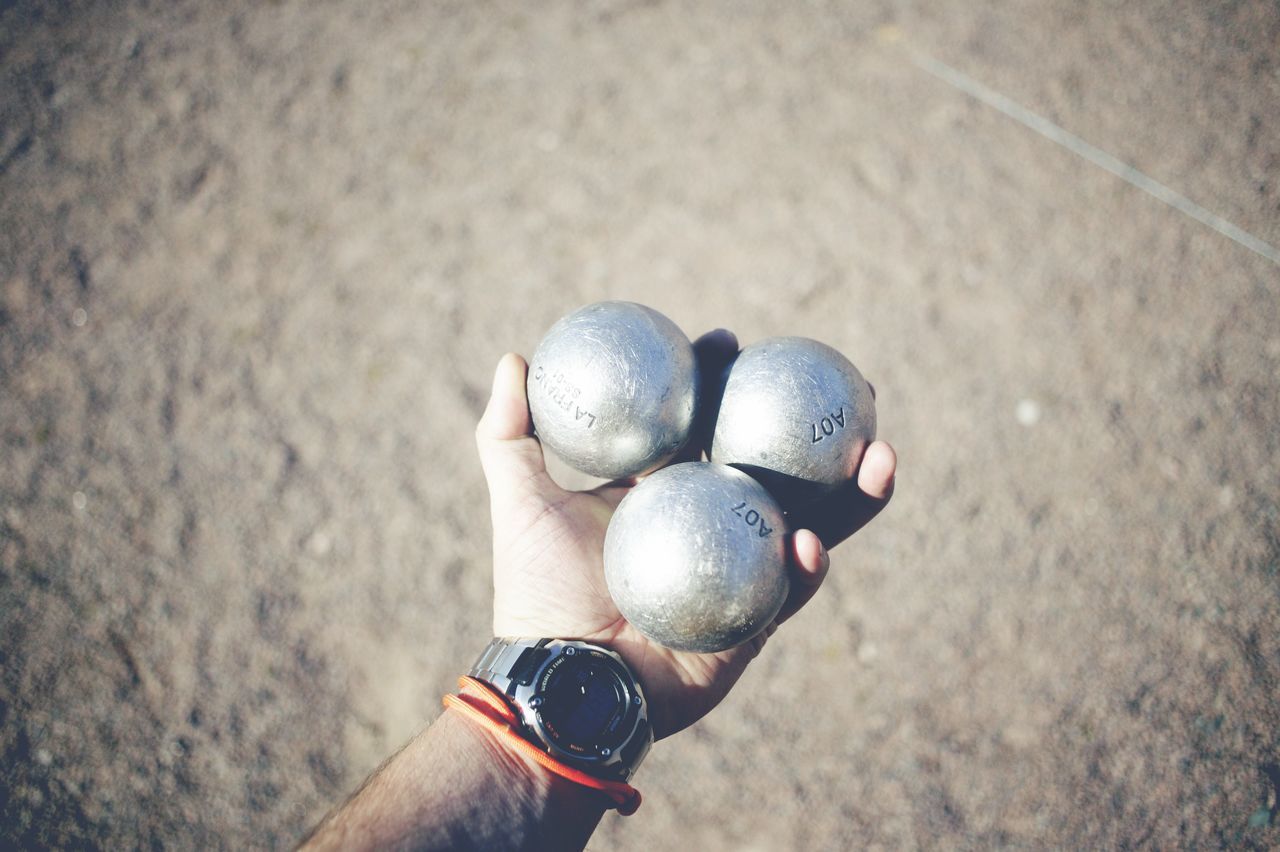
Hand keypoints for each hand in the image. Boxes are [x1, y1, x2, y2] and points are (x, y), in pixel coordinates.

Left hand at [474, 330, 896, 739]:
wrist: (560, 676)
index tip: (727, 340)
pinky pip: (789, 591)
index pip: (706, 424)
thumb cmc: (537, 591)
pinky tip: (812, 542)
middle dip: (819, 429)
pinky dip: (805, 567)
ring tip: (881, 456)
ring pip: (810, 522)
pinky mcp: (753, 622)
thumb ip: (509, 432)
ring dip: (851, 494)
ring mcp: (741, 571)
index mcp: (669, 491)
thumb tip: (515, 358)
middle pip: (778, 465)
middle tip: (853, 393)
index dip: (722, 381)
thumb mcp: (521, 502)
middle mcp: (714, 524)